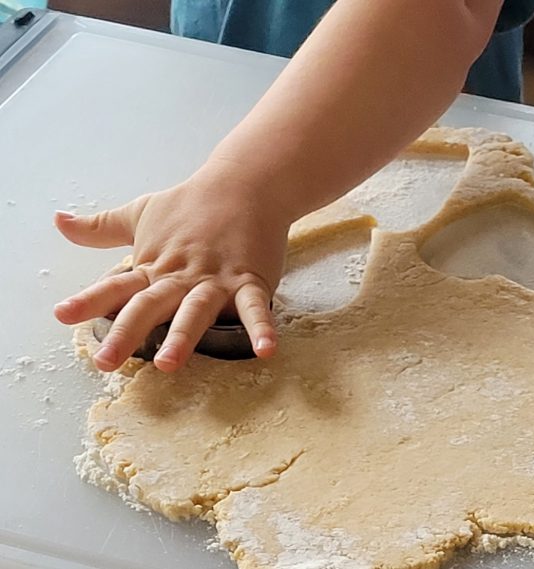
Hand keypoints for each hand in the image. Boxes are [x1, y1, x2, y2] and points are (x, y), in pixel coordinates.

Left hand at [53, 160, 290, 372]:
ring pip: (196, 310)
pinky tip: (265, 350)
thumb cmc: (192, 203)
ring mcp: (216, 279)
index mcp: (154, 264)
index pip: (117, 285)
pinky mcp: (250, 280)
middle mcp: (181, 275)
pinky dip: (261, 328)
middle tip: (105, 361)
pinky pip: (255, 307)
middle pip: (150, 305)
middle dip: (127, 332)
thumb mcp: (140, 213)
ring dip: (182, 336)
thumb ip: (100, 228)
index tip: (62, 315)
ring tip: (169, 363)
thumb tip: (58, 221)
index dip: (90, 300)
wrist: (245, 182)